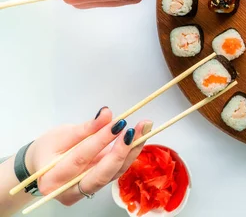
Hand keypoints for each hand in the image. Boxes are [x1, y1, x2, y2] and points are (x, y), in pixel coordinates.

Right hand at [25, 108, 150, 204]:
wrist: (43, 164)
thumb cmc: (48, 148)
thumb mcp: (62, 134)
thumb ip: (86, 127)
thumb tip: (106, 114)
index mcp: (53, 179)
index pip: (81, 158)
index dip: (101, 140)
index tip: (118, 123)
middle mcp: (70, 191)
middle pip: (101, 174)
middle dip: (121, 151)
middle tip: (135, 130)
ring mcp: (86, 192)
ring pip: (114, 174)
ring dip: (132, 151)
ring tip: (143, 128)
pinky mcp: (99, 186)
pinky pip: (117, 171)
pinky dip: (129, 154)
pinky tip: (139, 137)